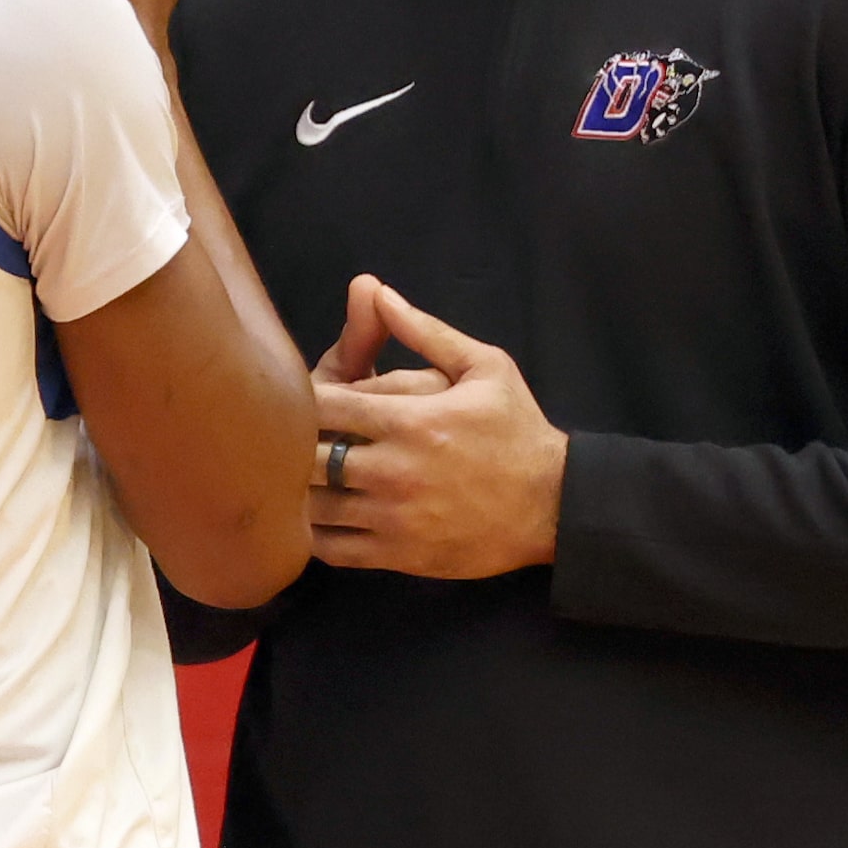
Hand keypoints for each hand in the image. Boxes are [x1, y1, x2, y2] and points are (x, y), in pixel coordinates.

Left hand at [308, 279, 565, 577]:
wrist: (553, 505)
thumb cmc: (516, 430)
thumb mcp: (484, 367)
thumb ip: (425, 331)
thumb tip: (375, 291)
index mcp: (409, 420)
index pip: (322, 406)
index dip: (303, 401)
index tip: (307, 401)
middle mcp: (393, 471)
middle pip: (307, 458)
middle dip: (294, 446)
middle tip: (295, 441)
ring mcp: (393, 518)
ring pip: (314, 507)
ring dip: (301, 490)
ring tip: (302, 477)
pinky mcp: (398, 556)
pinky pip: (334, 549)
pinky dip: (314, 534)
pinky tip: (318, 517)